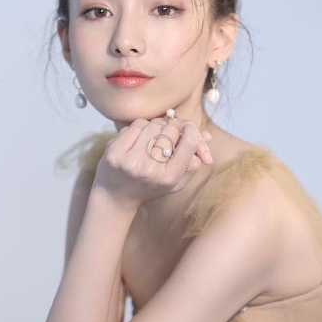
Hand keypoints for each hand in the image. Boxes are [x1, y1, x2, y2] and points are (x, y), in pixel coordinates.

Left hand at [93, 116, 212, 209]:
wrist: (116, 196)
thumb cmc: (150, 186)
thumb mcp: (175, 180)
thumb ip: (193, 161)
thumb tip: (207, 136)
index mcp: (169, 178)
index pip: (188, 142)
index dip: (191, 130)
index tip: (188, 129)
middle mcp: (150, 170)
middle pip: (170, 131)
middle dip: (171, 129)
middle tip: (168, 135)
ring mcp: (130, 161)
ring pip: (152, 125)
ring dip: (155, 127)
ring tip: (153, 138)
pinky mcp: (114, 153)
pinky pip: (135, 126)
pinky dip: (139, 127)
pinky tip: (138, 138)